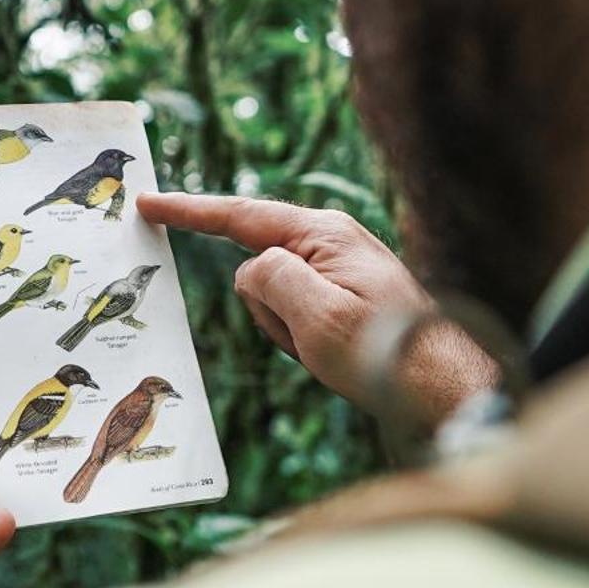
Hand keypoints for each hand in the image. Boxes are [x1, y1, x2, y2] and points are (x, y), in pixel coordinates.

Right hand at [138, 192, 499, 429]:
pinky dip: (299, 336)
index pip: (239, 215)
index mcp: (324, 234)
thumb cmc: (384, 354)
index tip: (147, 201)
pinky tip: (332, 354)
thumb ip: (270, 278)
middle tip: (307, 341)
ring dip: (284, 328)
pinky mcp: (342, 293)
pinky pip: (293, 311)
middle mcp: (331, 240)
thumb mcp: (317, 316)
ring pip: (270, 294)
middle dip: (266, 309)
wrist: (441, 387)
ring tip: (326, 350)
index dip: (188, 211)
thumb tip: (252, 268)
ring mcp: (338, 267)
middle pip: (256, 265)